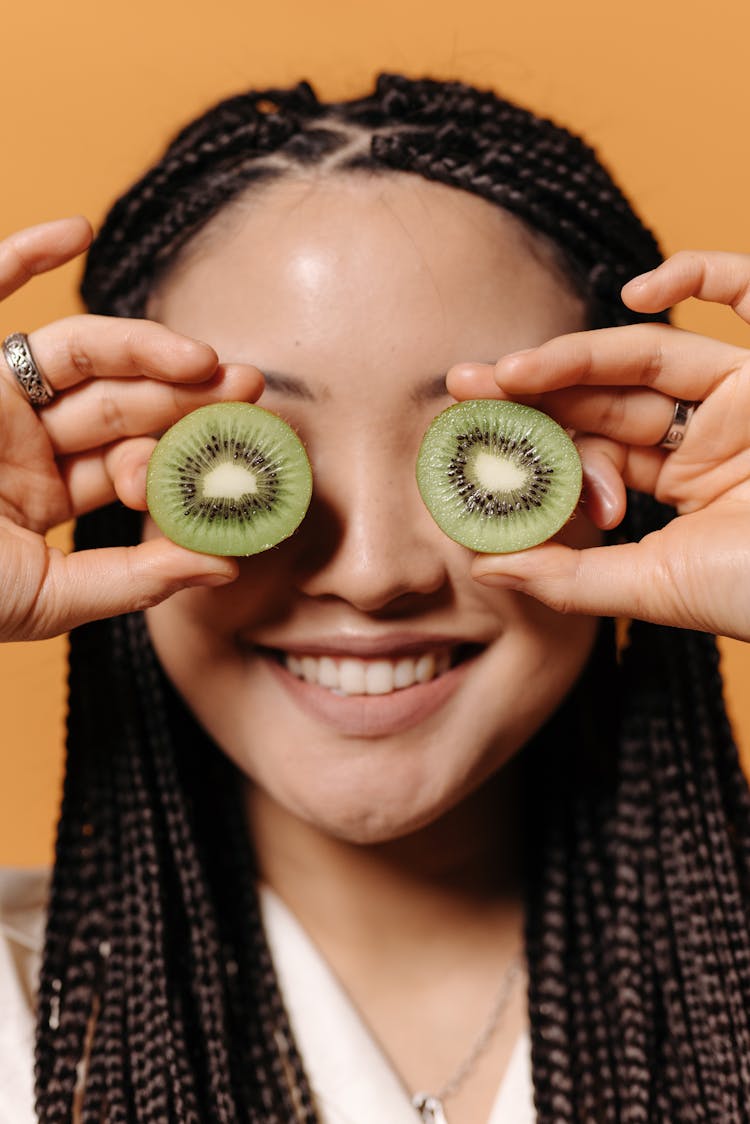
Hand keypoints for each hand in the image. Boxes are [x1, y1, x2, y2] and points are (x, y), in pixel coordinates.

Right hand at [0, 217, 260, 641]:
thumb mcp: (47, 598)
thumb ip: (134, 581)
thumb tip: (226, 567)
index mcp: (43, 496)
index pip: (130, 465)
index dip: (183, 459)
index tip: (238, 458)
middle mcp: (22, 440)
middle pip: (120, 404)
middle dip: (186, 395)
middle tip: (250, 387)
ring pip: (78, 353)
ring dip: (143, 346)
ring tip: (204, 357)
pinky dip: (22, 256)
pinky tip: (77, 230)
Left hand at [446, 250, 749, 640]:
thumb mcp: (652, 587)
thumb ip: (568, 576)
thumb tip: (483, 566)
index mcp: (679, 486)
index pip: (593, 448)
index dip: (535, 440)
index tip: (472, 440)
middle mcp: (706, 436)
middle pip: (605, 396)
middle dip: (533, 389)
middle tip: (461, 386)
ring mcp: (742, 397)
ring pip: (645, 356)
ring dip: (573, 354)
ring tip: (506, 372)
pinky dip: (704, 274)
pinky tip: (637, 291)